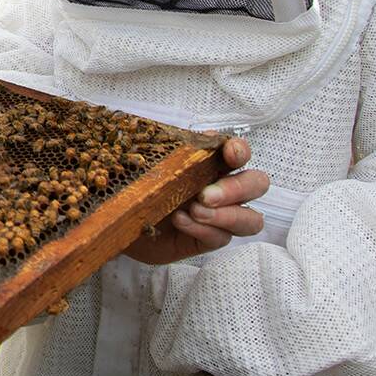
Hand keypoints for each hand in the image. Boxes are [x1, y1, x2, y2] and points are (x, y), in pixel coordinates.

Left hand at [124, 137, 268, 265]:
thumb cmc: (139, 184)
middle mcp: (223, 187)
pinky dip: (202, 229)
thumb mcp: (153, 162)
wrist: (119, 215)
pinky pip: (220, 238)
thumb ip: (178, 149)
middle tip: (206, 195)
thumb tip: (202, 138)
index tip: (230, 154)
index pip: (240, 152)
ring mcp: (220, 215)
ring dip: (226, 215)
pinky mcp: (209, 238)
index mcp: (212, 162)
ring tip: (195, 211)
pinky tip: (180, 221)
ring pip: (250, 219)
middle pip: (257, 185)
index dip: (241, 151)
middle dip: (236, 189)